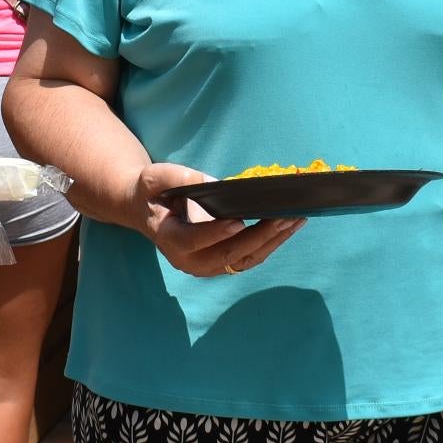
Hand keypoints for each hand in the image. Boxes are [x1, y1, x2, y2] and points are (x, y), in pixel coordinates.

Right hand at [134, 163, 301, 277]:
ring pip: (243, 260)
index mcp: (169, 238)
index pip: (193, 240)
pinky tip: (289, 226)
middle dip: (259, 237)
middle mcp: (188, 260)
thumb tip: (209, 182)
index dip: (215, 233)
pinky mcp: (221, 263)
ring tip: (295, 219)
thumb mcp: (154, 177)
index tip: (239, 221)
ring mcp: (206, 266)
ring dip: (272, 242)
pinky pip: (249, 258)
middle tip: (284, 217)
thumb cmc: (152, 191)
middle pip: (227, 255)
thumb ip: (176, 178)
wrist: (147, 210)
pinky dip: (271, 243)